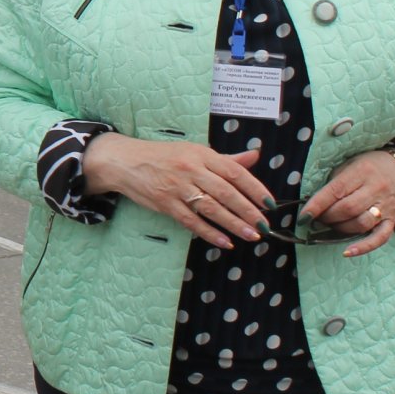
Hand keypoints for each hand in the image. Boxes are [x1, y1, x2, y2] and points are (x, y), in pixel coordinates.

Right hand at [81, 134, 269, 248]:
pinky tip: (225, 242)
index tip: (269, 203)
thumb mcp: (194, 151)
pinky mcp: (166, 204)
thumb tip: (255, 156)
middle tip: (264, 225)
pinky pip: (191, 221)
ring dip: (233, 224)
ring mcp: (177, 188)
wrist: (125, 161)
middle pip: (225, 192)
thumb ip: (225, 159)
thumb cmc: (163, 156)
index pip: (234, 172)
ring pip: (211, 209)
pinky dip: (209, 233)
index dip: (254, 188)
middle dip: (247, 211)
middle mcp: (190, 170)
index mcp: (201, 154)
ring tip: (251, 235)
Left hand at [303, 150, 394, 256]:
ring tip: (329, 226)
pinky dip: (363, 247)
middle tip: (316, 219)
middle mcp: (376, 189)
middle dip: (327, 217)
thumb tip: (312, 205)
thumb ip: (332, 183)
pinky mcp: (393, 220)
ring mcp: (386, 206)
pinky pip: (380, 238)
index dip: (317, 205)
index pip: (336, 191)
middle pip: (348, 209)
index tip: (303, 216)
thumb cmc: (366, 166)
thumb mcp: (347, 165)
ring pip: (361, 224)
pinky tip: (347, 252)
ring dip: (340, 229)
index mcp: (362, 171)